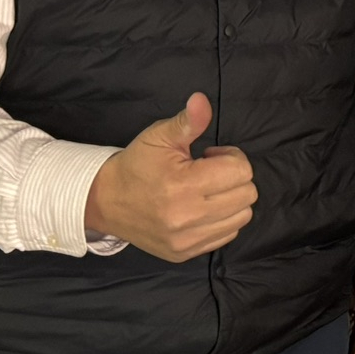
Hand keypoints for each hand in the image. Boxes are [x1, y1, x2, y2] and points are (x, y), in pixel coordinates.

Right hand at [82, 93, 255, 262]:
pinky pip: (227, 235)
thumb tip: (201, 100)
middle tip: (209, 172)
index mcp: (182, 186)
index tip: (210, 156)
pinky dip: (223, 220)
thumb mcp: (159, 136)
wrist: (107, 202)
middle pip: (247, 194)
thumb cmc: (138, 165)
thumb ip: (187, 121)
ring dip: (232, 200)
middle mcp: (186, 217)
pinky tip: (202, 208)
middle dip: (234, 178)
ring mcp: (186, 240)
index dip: (231, 158)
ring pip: (242, 217)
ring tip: (206, 190)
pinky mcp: (185, 253)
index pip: (241, 171)